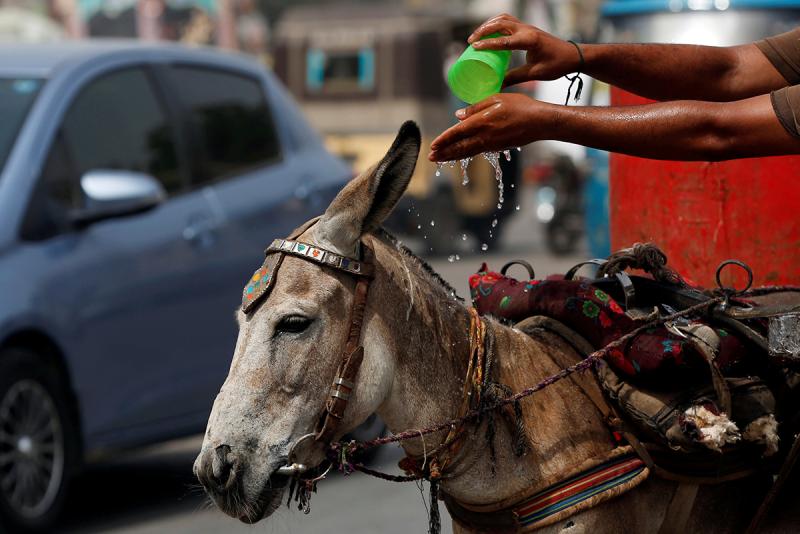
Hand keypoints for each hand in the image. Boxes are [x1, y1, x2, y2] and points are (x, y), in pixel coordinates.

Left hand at [428, 93, 548, 161]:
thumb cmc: (521, 106)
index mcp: (482, 122)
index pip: (457, 133)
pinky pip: (477, 151)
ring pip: (467, 152)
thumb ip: (476, 107)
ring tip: (440, 159)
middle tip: (430, 158)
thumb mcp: (497, 99)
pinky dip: (465, 154)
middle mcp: (484, 136)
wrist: (540, 122)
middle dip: (444, 153)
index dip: (444, 140)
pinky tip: (460, 155)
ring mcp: (491, 144)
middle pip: (459, 147)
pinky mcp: (497, 147)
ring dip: (452, 156)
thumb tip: (458, 115)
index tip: (433, 145)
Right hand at [468, 13, 581, 86]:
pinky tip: (489, 33)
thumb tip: (497, 86)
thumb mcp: (535, 74)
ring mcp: (527, 27)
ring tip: (476, 36)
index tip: (474, 47)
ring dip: (488, 25)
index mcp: (530, 40)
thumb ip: (515, 78)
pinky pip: (508, 20)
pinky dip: (496, 24)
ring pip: (503, 19)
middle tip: (471, 42)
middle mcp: (527, 30)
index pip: (504, 41)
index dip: (488, 44)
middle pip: (500, 23)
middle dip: (483, 31)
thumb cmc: (557, 64)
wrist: (573, 55)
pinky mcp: (527, 28)